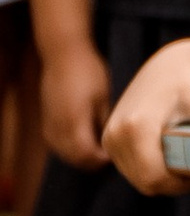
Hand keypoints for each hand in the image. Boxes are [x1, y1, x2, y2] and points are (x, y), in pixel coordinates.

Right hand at [40, 41, 111, 170]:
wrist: (63, 53)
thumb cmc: (89, 71)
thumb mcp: (104, 98)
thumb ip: (104, 123)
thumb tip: (112, 142)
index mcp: (74, 123)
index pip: (88, 155)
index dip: (103, 160)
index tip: (118, 155)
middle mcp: (58, 127)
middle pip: (76, 159)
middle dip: (94, 162)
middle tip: (112, 155)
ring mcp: (50, 124)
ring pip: (65, 153)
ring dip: (82, 157)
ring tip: (100, 149)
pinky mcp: (46, 120)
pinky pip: (57, 144)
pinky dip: (71, 149)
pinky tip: (85, 141)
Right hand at [102, 38, 189, 193]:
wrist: (167, 68)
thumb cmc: (187, 82)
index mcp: (134, 127)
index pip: (155, 177)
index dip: (183, 184)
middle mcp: (116, 135)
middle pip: (147, 182)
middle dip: (177, 185)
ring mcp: (110, 140)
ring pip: (139, 179)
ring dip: (166, 181)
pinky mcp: (111, 142)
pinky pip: (134, 170)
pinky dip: (155, 173)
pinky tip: (179, 163)